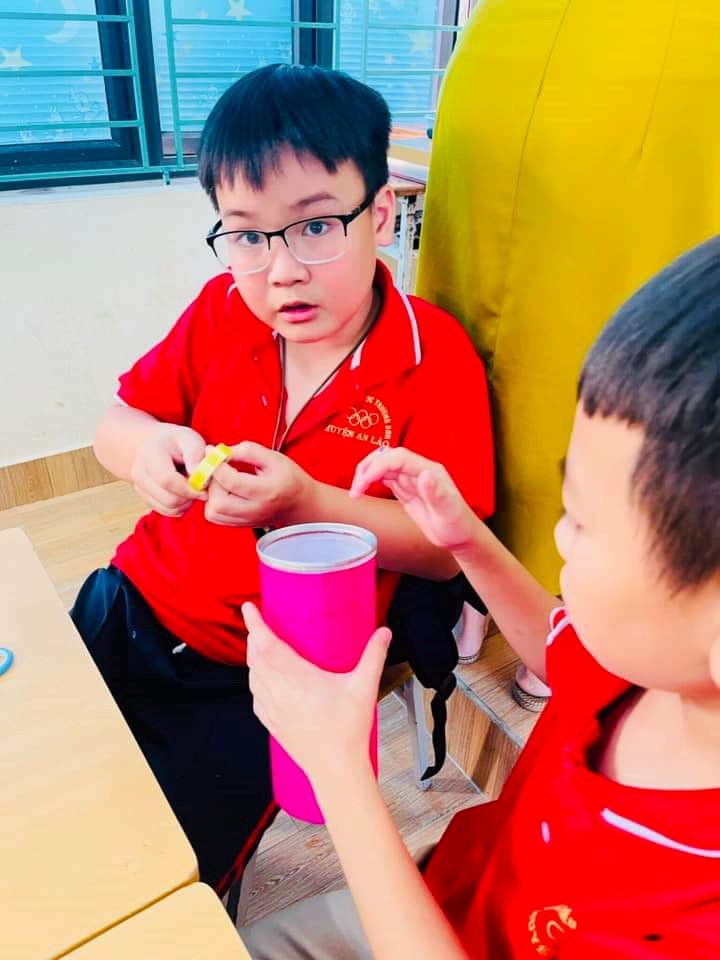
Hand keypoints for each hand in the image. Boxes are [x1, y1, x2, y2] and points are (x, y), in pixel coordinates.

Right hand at [131, 424, 206, 516]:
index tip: (205, 488)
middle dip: (190, 497)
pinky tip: (186, 492)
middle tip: (202, 488)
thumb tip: (200, 479)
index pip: (167, 480)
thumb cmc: (178, 442)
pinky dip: (180, 507)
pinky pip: (167, 511)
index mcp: (150, 454)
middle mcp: (140, 472)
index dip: (189, 488)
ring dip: (187, 502)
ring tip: (193, 487)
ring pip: (169, 508)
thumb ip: (196, 456)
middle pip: (168, 499)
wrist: (157, 444)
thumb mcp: (190, 440)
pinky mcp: (145, 498)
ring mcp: (139, 487)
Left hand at [204, 441, 313, 526]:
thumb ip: (247, 450)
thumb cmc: (289, 478)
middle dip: (212, 482)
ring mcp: (248, 520)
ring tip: (222, 481)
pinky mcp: (242, 524)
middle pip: (218, 502)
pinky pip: (216, 517)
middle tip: (219, 470)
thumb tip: (221, 452)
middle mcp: (256, 509)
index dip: (216, 465)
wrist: (301, 503)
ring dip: (211, 494)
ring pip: (213, 512)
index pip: (231, 481)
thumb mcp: (273, 457)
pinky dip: (213, 503)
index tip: (212, 452)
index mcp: (266, 491)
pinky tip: (224, 491)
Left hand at [244, 602, 391, 786]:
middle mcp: (279, 692)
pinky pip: (255, 696)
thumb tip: (383, 632)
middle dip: (254, 637)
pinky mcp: (272, 723)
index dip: (255, 624)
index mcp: (297, 679)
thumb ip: (374, 656)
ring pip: (253, 677)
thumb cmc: (348, 731)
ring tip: (260, 647)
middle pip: (255, 657)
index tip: (249, 608)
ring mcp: (273, 709)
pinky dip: (255, 682)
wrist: (336, 770)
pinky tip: (263, 681)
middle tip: (258, 623)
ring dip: (253, 658)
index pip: (267, 644)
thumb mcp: (364, 688)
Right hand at [350, 446, 478, 552]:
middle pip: (387, 457)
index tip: (365, 481)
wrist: (460, 536)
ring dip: (366, 474)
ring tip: (356, 492)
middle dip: (368, 468)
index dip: (379, 466)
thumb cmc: (458, 525)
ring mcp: (411, 479)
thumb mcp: (449, 512)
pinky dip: (370, 481)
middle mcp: (419, 470)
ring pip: (382, 466)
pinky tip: (363, 492)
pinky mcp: (405, 489)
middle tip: (356, 489)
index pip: (398, 458)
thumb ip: (436, 493)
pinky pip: (384, 478)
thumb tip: (424, 474)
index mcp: (429, 471)